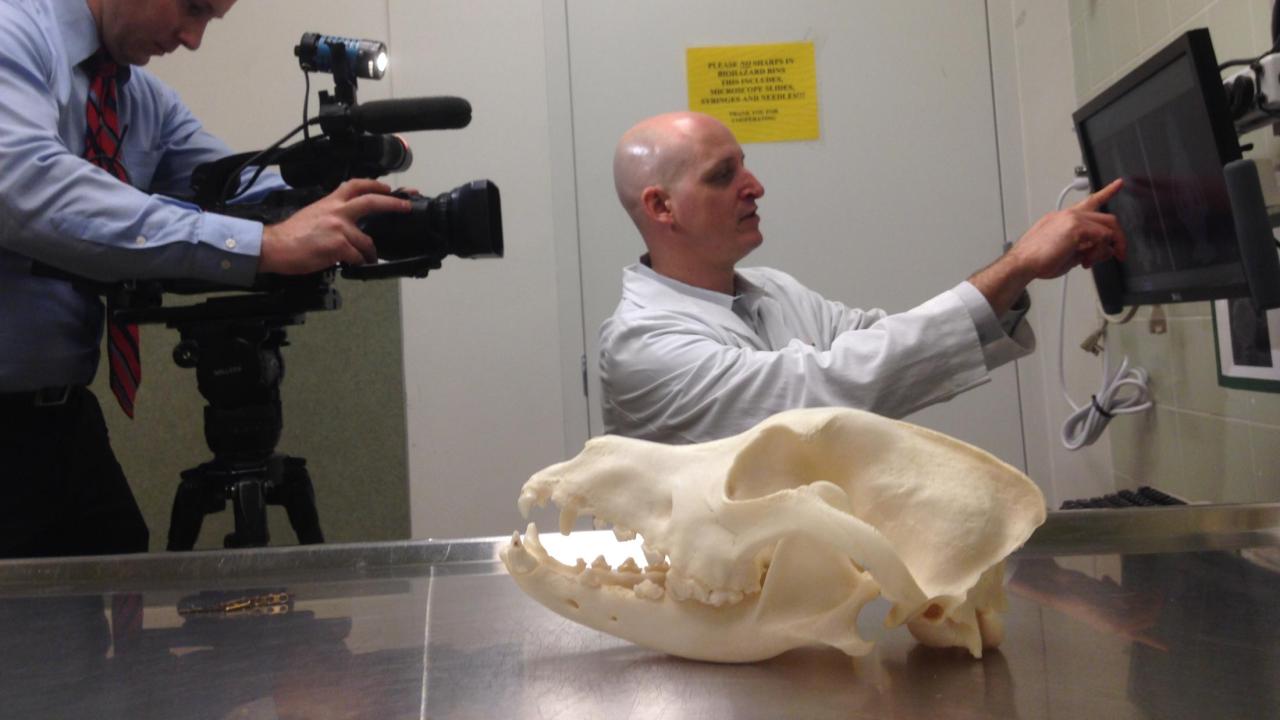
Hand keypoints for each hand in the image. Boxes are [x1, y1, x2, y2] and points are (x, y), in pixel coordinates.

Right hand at [258, 179, 411, 274]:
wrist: (274, 246)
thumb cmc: (290, 236)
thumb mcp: (313, 214)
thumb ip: (332, 214)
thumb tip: (348, 223)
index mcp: (330, 202)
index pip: (355, 185)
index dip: (374, 184)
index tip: (387, 188)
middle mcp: (337, 211)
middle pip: (371, 202)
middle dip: (393, 203)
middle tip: (406, 206)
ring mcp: (339, 228)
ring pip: (366, 241)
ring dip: (369, 253)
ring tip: (367, 259)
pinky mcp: (338, 246)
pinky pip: (357, 257)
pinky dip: (357, 263)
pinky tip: (352, 265)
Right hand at [1009, 178, 1127, 279]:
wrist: (1022, 263)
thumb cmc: (1036, 261)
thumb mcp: (1066, 254)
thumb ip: (1086, 249)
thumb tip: (1103, 251)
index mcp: (1063, 218)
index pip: (1089, 202)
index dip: (1107, 192)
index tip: (1118, 184)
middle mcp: (1069, 214)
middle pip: (1106, 219)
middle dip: (1117, 238)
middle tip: (1119, 253)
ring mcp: (1072, 218)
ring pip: (1107, 229)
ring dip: (1105, 249)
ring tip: (1091, 262)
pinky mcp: (1076, 227)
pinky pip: (1102, 237)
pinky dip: (1098, 253)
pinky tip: (1085, 260)